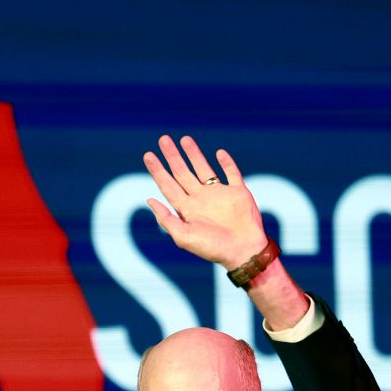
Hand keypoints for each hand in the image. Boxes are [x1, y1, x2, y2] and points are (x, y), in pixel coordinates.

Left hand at [143, 135, 267, 268]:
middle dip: (172, 156)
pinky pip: (232, 173)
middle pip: (182, 173)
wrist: (243, 251)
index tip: (148, 155)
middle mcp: (201, 199)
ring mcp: (219, 194)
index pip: (168, 185)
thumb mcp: (183, 237)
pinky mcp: (238, 192)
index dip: (157, 171)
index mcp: (187, 209)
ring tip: (184, 139)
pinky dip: (226, 162)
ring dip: (194, 154)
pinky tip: (219, 152)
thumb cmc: (212, 248)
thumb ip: (166, 219)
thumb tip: (149, 200)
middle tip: (163, 139)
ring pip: (204, 168)